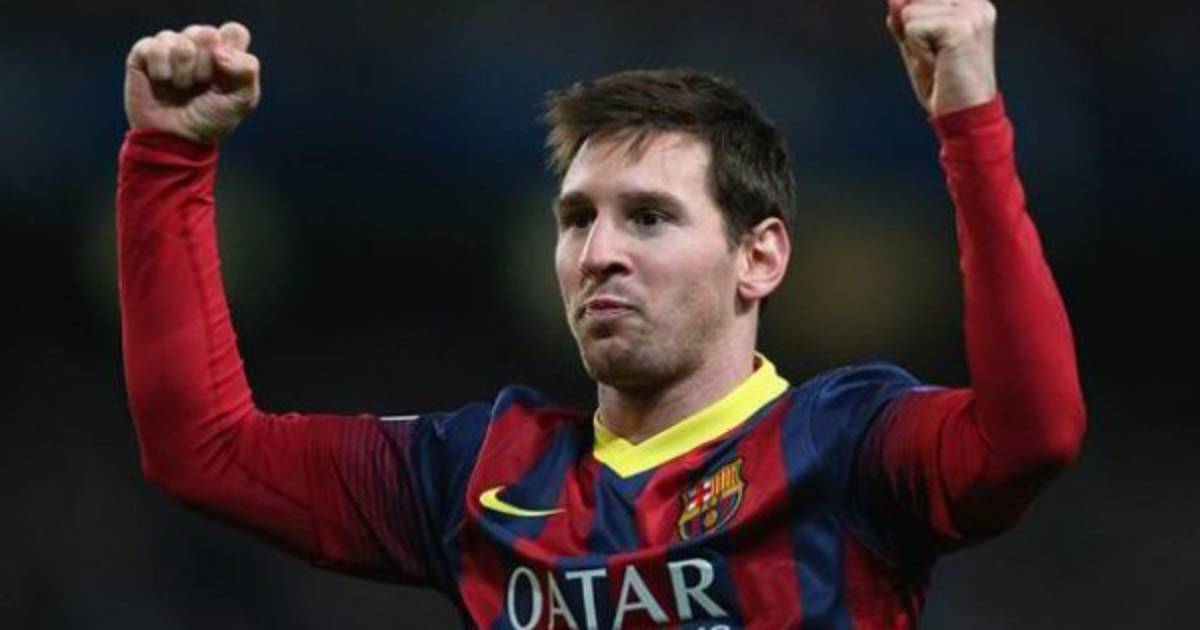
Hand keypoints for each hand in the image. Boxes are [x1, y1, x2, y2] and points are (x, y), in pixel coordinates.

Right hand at [124, 22, 260, 144]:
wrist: (177, 141)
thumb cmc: (210, 121)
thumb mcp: (242, 101)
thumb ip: (247, 71)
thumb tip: (220, 51)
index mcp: (224, 53)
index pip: (234, 31)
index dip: (231, 53)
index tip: (225, 76)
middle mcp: (197, 45)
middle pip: (207, 34)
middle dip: (206, 67)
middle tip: (201, 85)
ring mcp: (170, 47)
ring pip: (180, 41)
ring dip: (184, 72)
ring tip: (181, 88)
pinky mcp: (144, 54)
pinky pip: (153, 46)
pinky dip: (161, 69)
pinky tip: (162, 82)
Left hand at [887, 0, 997, 115]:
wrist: (964, 116)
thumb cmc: (944, 85)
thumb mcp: (917, 47)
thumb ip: (905, 21)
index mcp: (971, 4)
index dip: (912, 25)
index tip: (936, 50)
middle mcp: (975, 4)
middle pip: (912, 1)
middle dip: (912, 32)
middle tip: (935, 59)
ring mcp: (971, 13)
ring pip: (909, 12)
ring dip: (914, 44)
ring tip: (937, 62)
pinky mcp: (960, 27)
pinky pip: (913, 28)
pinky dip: (917, 52)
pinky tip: (937, 65)